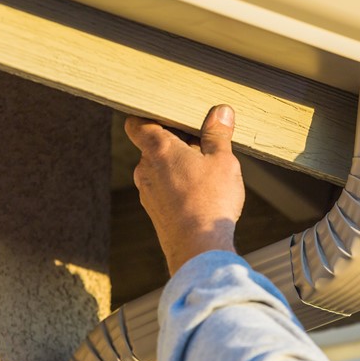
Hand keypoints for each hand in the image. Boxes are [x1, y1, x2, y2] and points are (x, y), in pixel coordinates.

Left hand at [125, 105, 244, 275]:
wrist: (198, 248)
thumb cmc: (210, 201)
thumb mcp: (222, 160)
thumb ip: (218, 134)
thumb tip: (220, 112)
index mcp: (158, 149)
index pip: (137, 123)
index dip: (149, 116)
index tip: (169, 116)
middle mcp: (145, 168)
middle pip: (154, 145)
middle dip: (176, 142)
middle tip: (203, 144)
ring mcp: (147, 191)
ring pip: (159, 168)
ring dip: (178, 165)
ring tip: (206, 171)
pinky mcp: (154, 210)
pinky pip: (163, 188)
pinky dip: (177, 185)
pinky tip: (200, 193)